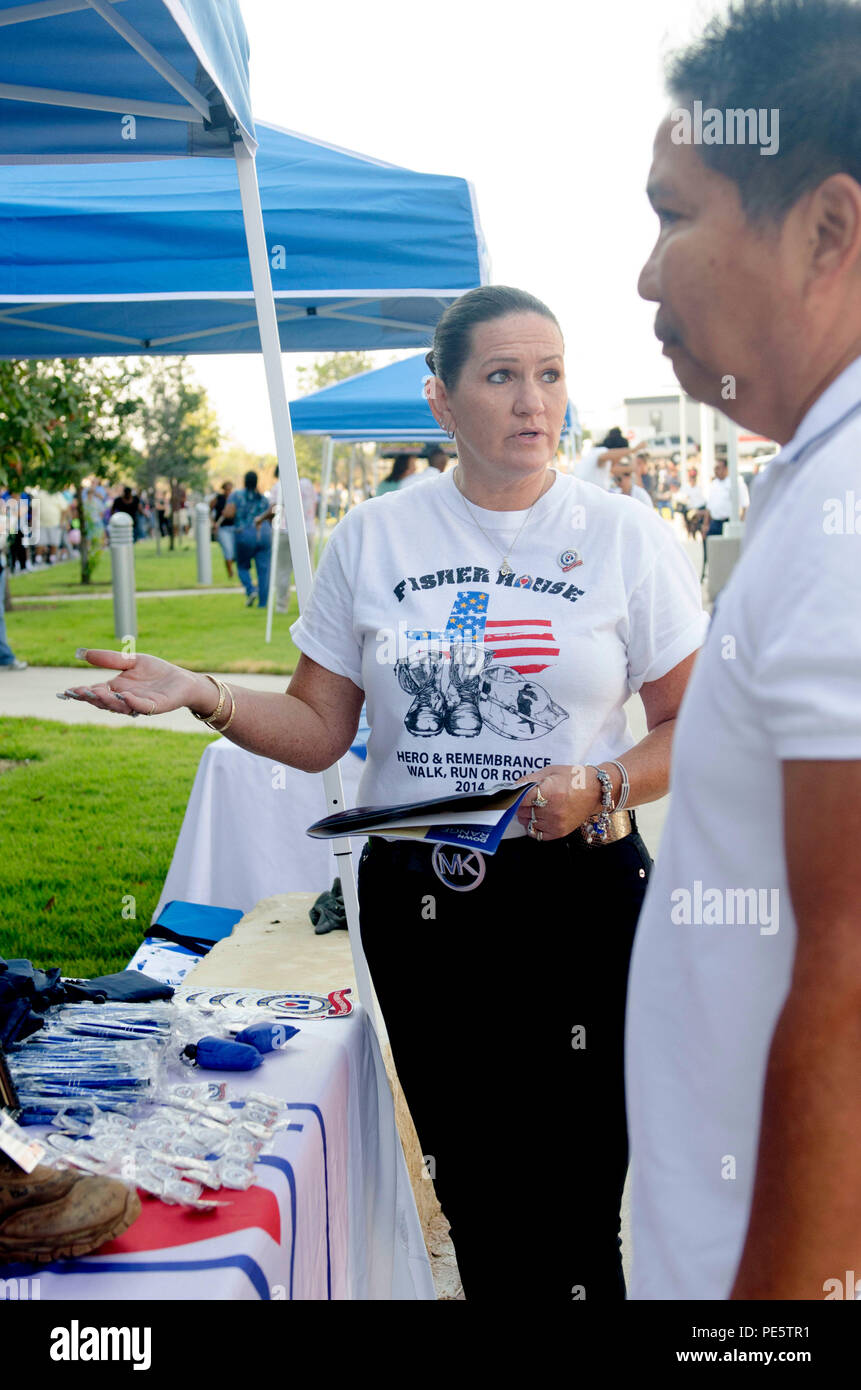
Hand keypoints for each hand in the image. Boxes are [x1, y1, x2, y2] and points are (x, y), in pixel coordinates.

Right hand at [58, 648, 213, 718]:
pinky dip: (133, 701)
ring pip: (120, 706)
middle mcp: (125, 699)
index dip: (81, 692)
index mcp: (116, 689)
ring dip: (108, 700)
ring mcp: (140, 705)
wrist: (183, 681)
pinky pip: (143, 706)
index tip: (67, 691)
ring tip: (96, 693)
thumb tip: (81, 653)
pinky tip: (125, 695)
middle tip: (79, 692)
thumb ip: (109, 659)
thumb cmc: (156, 672)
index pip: (95, 692)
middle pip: (104, 702)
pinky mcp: (156, 706)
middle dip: (91, 697)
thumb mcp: (130, 661)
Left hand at [514, 765, 601, 841]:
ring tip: (537, 805)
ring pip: (527, 822)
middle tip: (529, 797)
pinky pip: (536, 833)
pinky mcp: (559, 832)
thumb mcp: (550, 771)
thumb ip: (529, 779)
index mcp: (549, 792)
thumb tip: (513, 787)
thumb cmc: (573, 778)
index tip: (511, 794)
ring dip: (527, 814)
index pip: (519, 799)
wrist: (595, 791)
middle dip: (522, 803)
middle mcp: (552, 810)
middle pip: (522, 811)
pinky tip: (539, 816)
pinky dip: (533, 826)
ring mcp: (555, 823)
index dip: (513, 795)